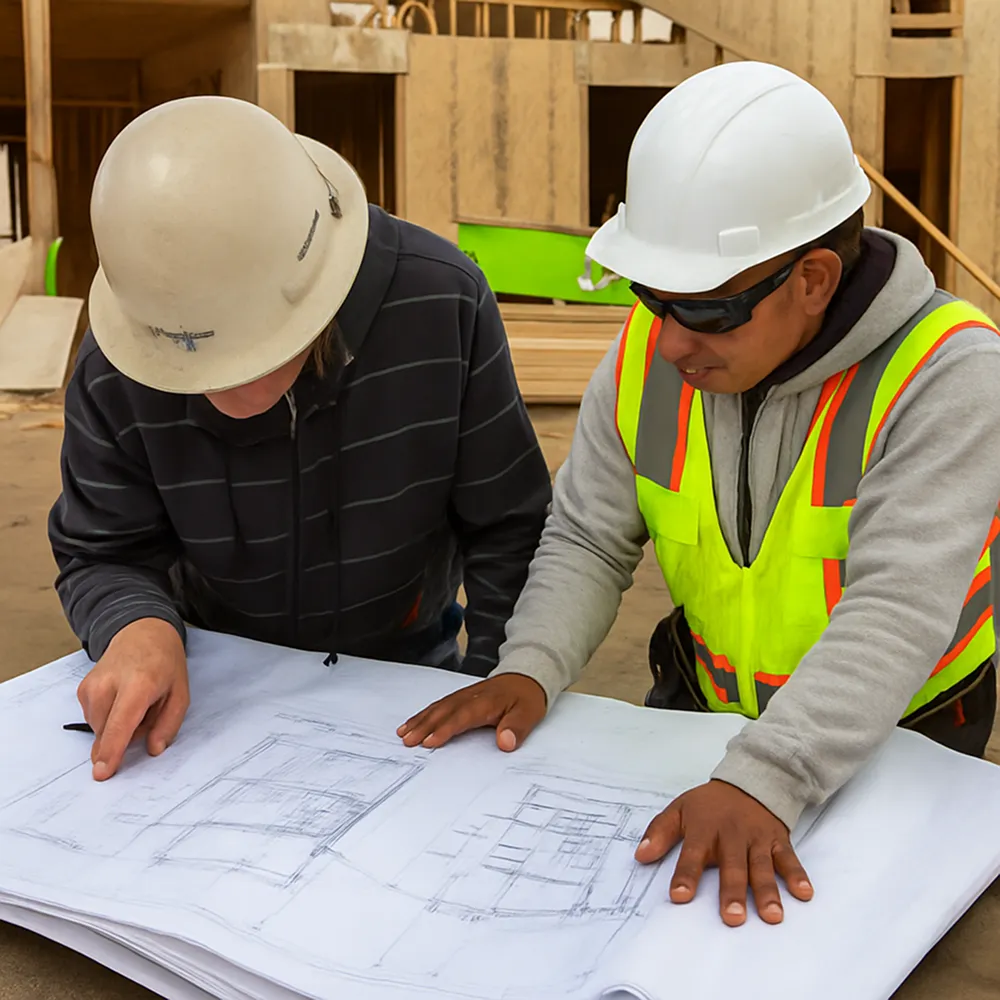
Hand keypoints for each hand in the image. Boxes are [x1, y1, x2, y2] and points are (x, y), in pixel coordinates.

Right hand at [76, 617, 189, 780]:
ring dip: (117, 726)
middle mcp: (109, 683)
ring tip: (135, 701)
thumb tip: (152, 750)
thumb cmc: (164, 664)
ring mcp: (92, 685)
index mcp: (139, 683)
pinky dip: (108, 717)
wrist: (142, 633)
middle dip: (126, 736)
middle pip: (108, 731)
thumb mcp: (180, 693)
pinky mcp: (82, 689)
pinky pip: (93, 719)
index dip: (112, 750)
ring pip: (99, 728)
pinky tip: (121, 699)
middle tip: (147, 710)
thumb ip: (168, 725)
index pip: (121, 723)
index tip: (102, 772)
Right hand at [397, 674, 546, 751]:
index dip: (446, 729)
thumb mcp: (529, 713)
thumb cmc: (526, 698)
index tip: (430, 741)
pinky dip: (424, 714)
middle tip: (408, 741)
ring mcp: (463, 696)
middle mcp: (471, 698)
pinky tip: (412, 722)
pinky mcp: (460, 697)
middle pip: (444, 712)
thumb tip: (505, 742)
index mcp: (486, 702)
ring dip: (420, 720)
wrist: (526, 677)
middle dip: (425, 726)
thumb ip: (517, 728)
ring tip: (404, 733)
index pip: (462, 717)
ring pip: (438, 707)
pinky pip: (439, 705)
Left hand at [635, 779, 812, 926]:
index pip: (692, 853)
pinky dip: (797, 875)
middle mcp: (731, 835)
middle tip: (732, 918)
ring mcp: (757, 839)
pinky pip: (789, 858)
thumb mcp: (679, 809)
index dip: (686, 874)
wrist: (749, 780)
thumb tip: (640, 855)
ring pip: (761, 866)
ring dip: (767, 891)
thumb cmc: (710, 804)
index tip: (679, 896)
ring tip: (771, 916)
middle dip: (732, 892)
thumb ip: (659, 832)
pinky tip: (804, 893)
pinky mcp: (778, 841)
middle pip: (732, 866)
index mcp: (704, 829)